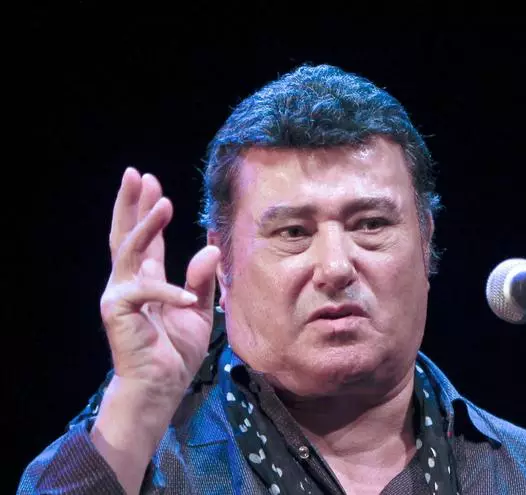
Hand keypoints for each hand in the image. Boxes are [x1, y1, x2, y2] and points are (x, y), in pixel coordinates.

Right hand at [99, 167, 220, 401]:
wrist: (162, 387)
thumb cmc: (176, 353)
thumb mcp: (199, 311)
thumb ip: (202, 280)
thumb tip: (211, 247)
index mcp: (147, 281)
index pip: (145, 239)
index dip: (148, 211)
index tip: (153, 184)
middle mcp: (128, 283)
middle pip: (125, 234)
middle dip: (130, 203)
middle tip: (135, 174)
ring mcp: (120, 295)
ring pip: (130, 250)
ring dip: (146, 225)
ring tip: (163, 202)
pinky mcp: (117, 311)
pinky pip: (144, 291)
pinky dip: (168, 290)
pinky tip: (186, 298)